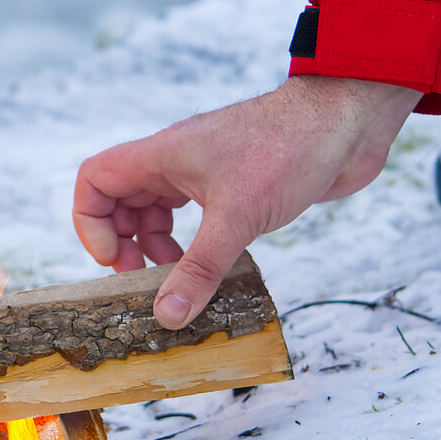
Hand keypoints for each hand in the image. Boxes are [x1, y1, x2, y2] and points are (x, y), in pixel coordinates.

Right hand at [72, 75, 422, 328]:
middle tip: (143, 280)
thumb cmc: (288, 149)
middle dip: (124, 244)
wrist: (349, 123)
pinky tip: (212, 268)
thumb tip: (167, 316)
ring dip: (158, 249)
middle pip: (121, 202)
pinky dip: (192, 246)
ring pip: (157, 213)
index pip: (95, 181)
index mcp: (161, 156)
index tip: (115, 260)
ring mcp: (205, 174)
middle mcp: (175, 162)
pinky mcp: (235, 188)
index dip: (91, 223)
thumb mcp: (237, 218)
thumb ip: (199, 269)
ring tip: (178, 280)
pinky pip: (195, 220)